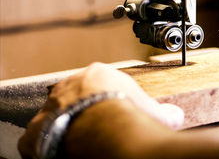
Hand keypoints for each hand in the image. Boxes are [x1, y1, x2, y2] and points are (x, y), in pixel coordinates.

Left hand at [18, 63, 183, 158]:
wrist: (106, 130)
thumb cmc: (129, 115)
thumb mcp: (152, 110)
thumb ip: (162, 110)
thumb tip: (175, 115)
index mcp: (98, 73)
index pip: (99, 81)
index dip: (107, 97)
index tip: (113, 109)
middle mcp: (71, 84)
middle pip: (75, 95)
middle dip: (83, 108)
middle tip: (95, 125)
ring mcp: (52, 105)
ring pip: (54, 113)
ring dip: (64, 125)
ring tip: (79, 139)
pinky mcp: (38, 129)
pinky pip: (37, 136)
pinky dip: (46, 144)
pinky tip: (62, 150)